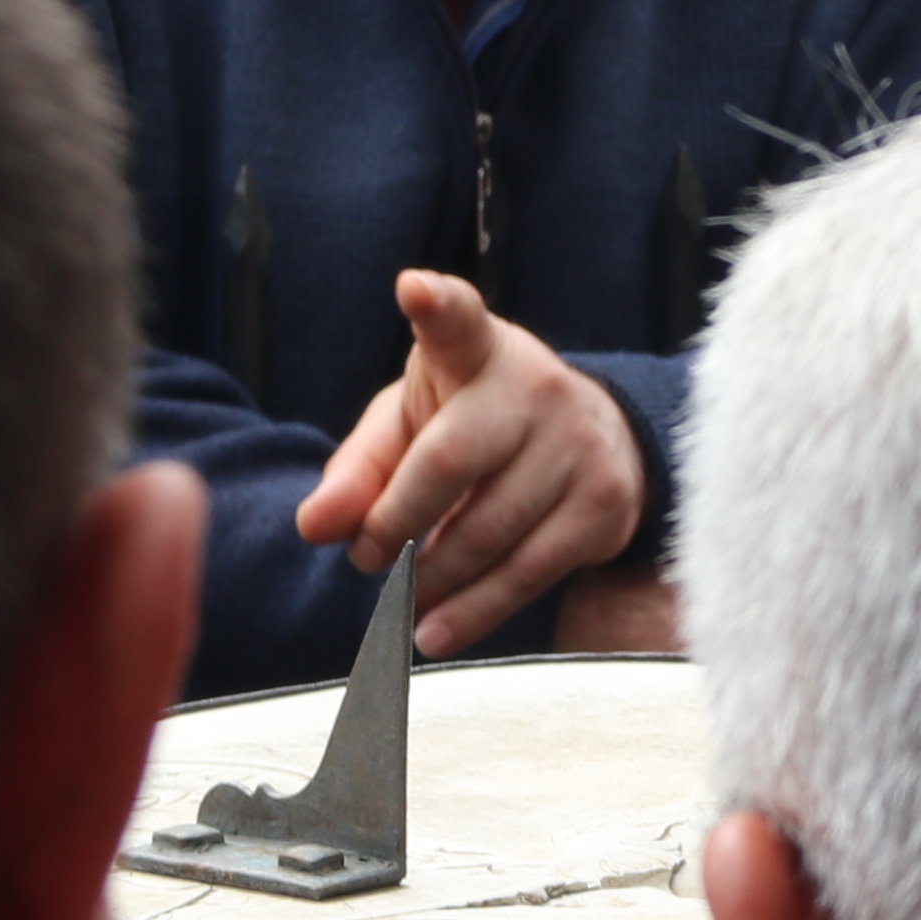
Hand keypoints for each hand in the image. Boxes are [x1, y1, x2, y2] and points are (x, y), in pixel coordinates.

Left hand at [293, 270, 646, 655]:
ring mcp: (577, 447)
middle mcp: (534, 389)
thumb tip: (316, 526)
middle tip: (367, 560)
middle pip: (450, 464)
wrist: (594, 438)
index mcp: (478, 352)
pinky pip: (528, 573)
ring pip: (488, 532)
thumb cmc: (476, 424)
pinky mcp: (604, 506)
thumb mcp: (412, 425)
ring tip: (399, 599)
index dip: (437, 305)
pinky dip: (473, 612)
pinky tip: (433, 629)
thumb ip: (359, 470)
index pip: (457, 322)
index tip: (415, 290)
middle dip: (396, 523)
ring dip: (431, 579)